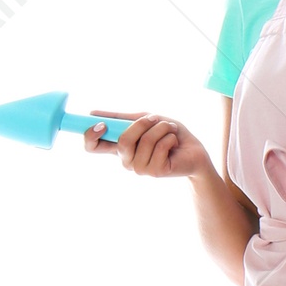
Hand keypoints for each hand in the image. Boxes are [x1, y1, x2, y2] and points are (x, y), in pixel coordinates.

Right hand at [83, 112, 210, 179]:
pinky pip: (160, 146)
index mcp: (119, 148)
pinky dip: (170, 137)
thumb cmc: (169, 134)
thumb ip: (121, 118)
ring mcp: (140, 169)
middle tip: (155, 118)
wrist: (194, 151)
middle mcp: (126, 161)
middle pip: (122, 141)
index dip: (90, 136)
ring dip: (161, 128)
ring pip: (144, 141)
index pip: (92, 147)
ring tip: (170, 130)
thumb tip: (92, 113)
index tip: (100, 124)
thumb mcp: (144, 120)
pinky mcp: (156, 172)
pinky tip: (175, 142)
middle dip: (141, 124)